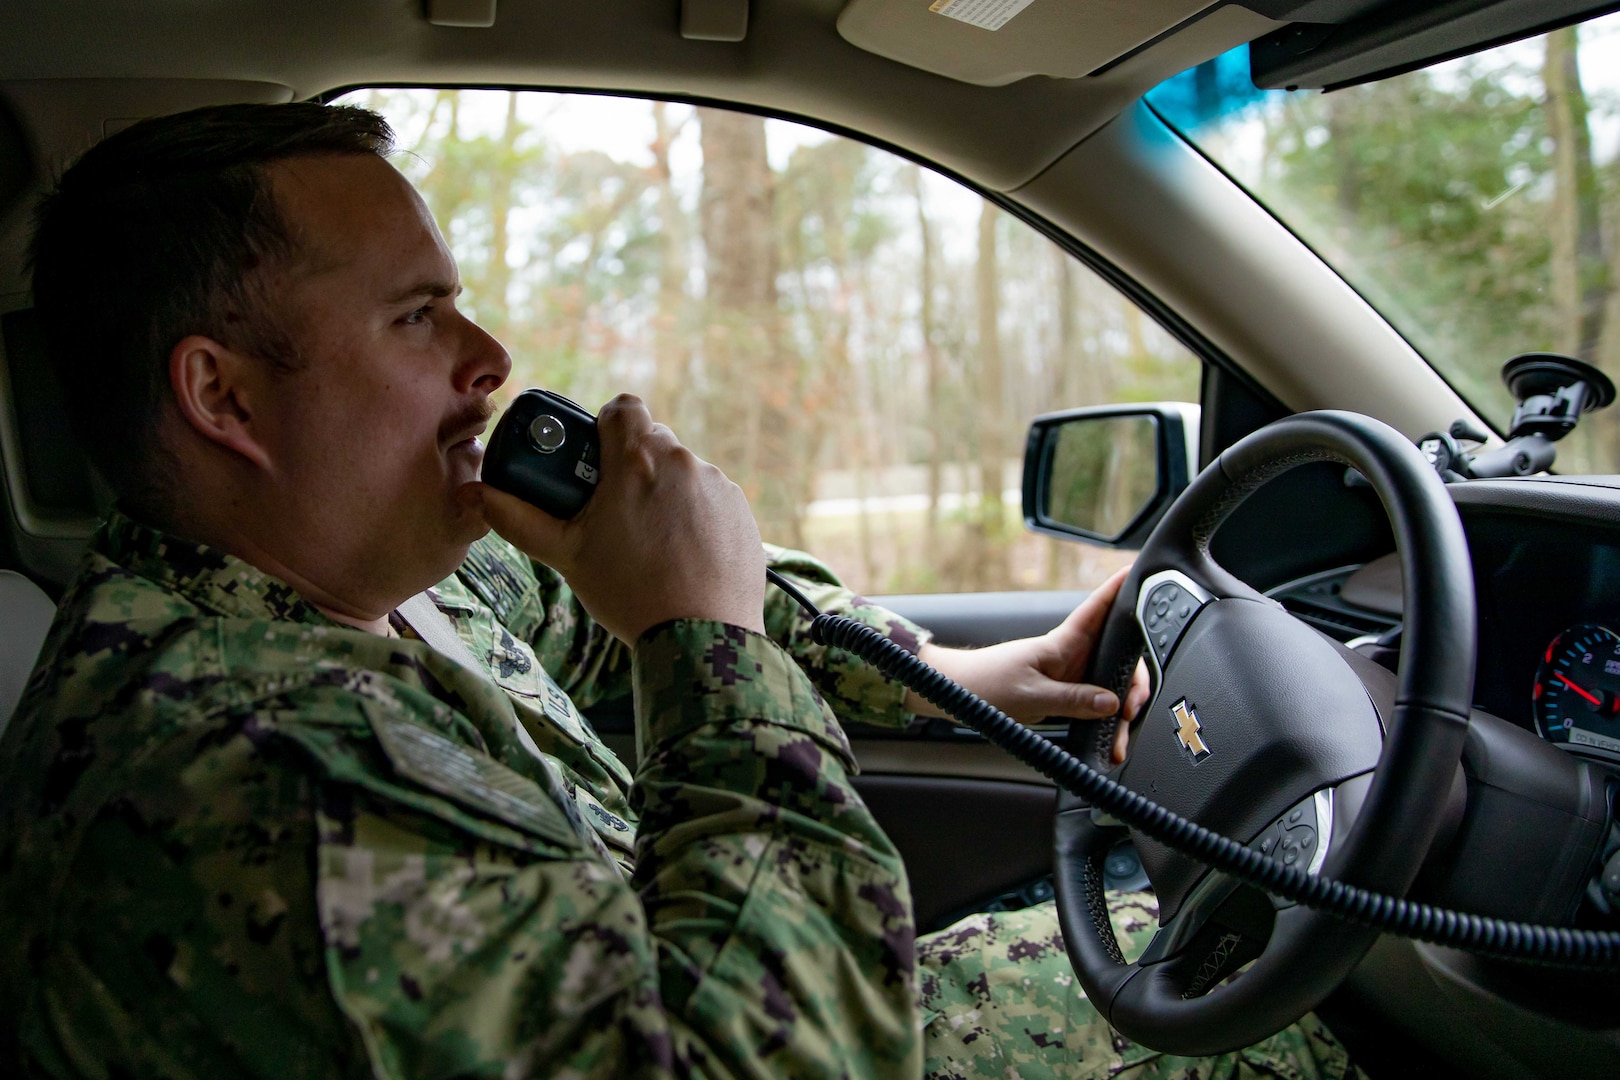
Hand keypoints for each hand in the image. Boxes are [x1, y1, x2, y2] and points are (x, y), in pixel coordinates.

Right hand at [464, 394, 765, 642]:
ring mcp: (719, 486)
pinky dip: (697, 518)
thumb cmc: (630, 593)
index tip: (597, 458)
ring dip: (666, 494)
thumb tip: (472, 496)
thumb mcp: (566, 555)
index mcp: (637, 460)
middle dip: (633, 468)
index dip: (607, 427)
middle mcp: (683, 462)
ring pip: (683, 473)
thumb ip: (517, 519)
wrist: (701, 638)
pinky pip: (712, 501)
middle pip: (653, 442)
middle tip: (614, 511)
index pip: (623, 408)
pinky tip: (683, 556)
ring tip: (650, 543)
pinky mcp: (742, 512)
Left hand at [905, 566, 1151, 762]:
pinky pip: (1096, 706)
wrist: (959, 695)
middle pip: (1120, 657)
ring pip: (1113, 685)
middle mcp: (1072, 655)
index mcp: (1062, 643)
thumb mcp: (1030, 694)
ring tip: (1119, 741)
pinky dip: (1106, 724)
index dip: (1118, 590)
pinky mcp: (1066, 694)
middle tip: (1134, 707)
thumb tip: (1111, 702)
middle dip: (1137, 682)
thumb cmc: (986, 684)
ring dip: (1122, 711)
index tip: (1138, 573)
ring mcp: (1072, 675)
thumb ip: (1072, 699)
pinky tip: (1110, 742)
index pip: (1097, 609)